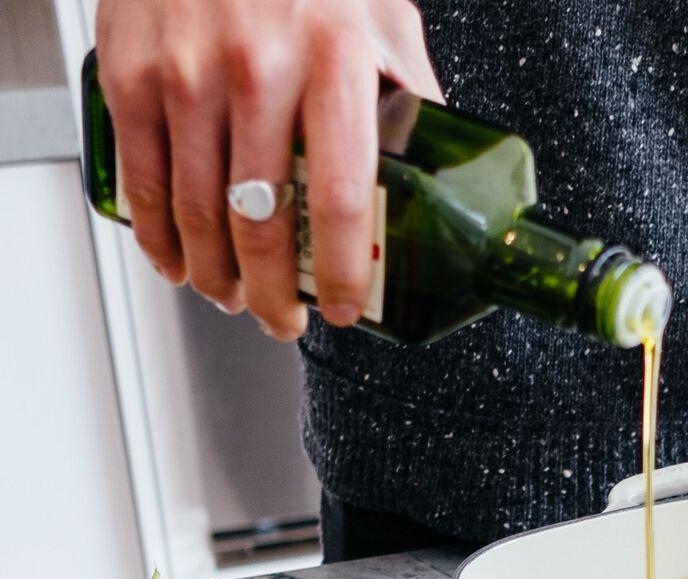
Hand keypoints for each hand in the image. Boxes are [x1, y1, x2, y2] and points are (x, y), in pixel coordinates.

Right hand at [94, 0, 441, 338]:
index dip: (344, 269)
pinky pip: (142, 177)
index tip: (349, 306)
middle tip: (285, 320)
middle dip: (275, 293)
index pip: (342, 193)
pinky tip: (176, 260)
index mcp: (335, 59)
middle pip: (262, 220)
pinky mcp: (130, 72)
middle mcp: (258, 67)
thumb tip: (439, 169)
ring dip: (216, 275)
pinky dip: (157, 235)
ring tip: (236, 298)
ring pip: (198, 212)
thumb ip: (409, 92)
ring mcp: (187, 73)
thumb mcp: (382, 16)